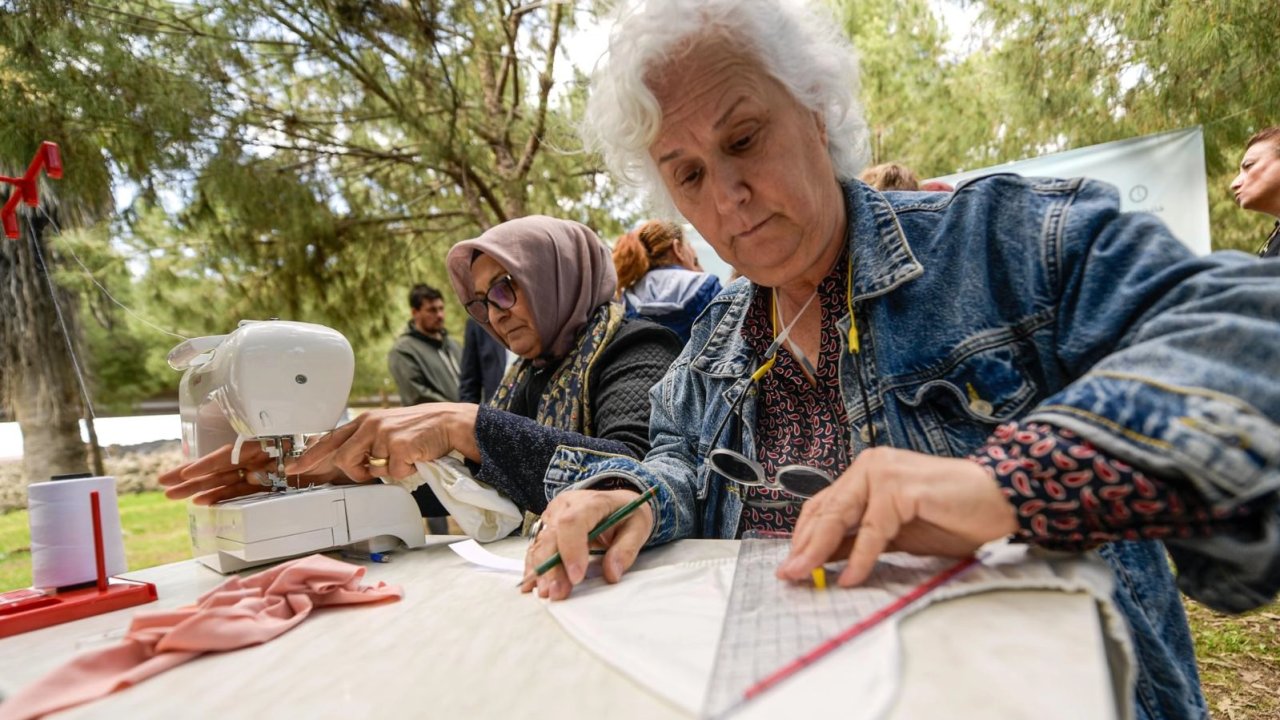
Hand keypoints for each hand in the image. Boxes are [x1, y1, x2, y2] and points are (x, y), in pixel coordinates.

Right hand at [157, 441, 339, 505]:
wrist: (350, 461)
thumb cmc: (337, 450)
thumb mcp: (326, 448)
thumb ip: (310, 455)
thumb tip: (294, 466)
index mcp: (269, 444)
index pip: (232, 455)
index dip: (209, 464)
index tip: (189, 473)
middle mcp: (262, 458)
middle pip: (221, 467)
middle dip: (192, 476)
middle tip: (165, 485)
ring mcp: (263, 472)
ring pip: (226, 481)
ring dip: (199, 488)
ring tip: (175, 496)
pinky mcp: (269, 486)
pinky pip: (240, 492)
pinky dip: (221, 497)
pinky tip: (204, 502)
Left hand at [287, 403, 479, 482]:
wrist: (448, 422)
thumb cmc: (421, 429)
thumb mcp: (388, 428)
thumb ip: (368, 442)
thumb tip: (355, 463)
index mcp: (365, 420)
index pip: (330, 439)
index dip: (310, 455)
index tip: (294, 468)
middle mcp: (369, 425)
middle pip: (343, 458)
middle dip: (356, 472)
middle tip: (372, 473)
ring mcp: (382, 435)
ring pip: (370, 469)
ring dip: (387, 470)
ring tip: (404, 457)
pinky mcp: (397, 446)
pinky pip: (392, 473)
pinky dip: (405, 472)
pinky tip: (415, 458)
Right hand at [519, 488, 654, 600]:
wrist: (617, 502)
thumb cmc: (626, 514)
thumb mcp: (638, 527)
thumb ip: (626, 550)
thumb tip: (612, 574)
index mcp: (591, 502)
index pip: (573, 522)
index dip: (571, 550)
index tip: (577, 578)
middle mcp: (566, 505)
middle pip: (551, 535)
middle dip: (551, 567)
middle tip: (556, 593)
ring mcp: (553, 514)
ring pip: (540, 543)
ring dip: (540, 570)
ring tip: (545, 593)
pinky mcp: (546, 526)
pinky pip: (536, 547)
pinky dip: (533, 567)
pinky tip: (531, 585)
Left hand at [777, 447, 1016, 586]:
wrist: (999, 502)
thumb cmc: (952, 517)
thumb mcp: (895, 535)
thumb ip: (858, 540)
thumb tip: (822, 560)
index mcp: (866, 472)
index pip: (823, 505)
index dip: (803, 536)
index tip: (790, 564)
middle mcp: (870, 466)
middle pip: (826, 511)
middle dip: (803, 546)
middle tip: (788, 575)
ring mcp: (884, 473)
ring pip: (841, 517)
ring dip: (819, 551)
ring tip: (805, 576)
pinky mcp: (901, 488)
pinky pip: (872, 530)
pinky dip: (860, 558)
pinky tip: (851, 578)